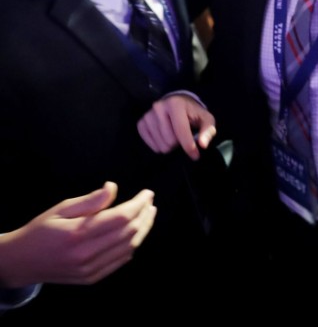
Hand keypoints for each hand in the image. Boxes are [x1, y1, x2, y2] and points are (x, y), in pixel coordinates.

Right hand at [0, 182, 155, 287]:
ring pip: (128, 248)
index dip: (138, 204)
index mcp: (77, 234)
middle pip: (129, 233)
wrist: (20, 262)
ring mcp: (89, 270)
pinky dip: (132, 245)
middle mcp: (85, 255)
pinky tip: (136, 233)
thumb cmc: (40, 230)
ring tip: (148, 215)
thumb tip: (113, 187)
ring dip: (143, 230)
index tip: (147, 193)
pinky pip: (120, 261)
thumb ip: (90, 200)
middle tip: (150, 202)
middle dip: (144, 215)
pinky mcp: (91, 279)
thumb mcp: (60, 209)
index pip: (120, 218)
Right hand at [136, 94, 215, 159]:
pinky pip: (149, 142)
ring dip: (169, 145)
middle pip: (169, 140)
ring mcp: (148, 115)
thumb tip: (202, 144)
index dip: (188, 146)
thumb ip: (207, 131)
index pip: (181, 130)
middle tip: (183, 138)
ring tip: (174, 137)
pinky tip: (164, 139)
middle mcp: (159, 107)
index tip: (195, 156)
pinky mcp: (141, 123)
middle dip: (178, 144)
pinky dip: (158, 145)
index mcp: (175, 104)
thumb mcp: (206, 119)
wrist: (178, 104)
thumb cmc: (193, 114)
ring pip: (160, 144)